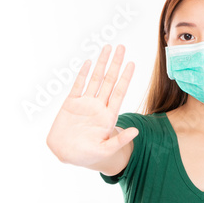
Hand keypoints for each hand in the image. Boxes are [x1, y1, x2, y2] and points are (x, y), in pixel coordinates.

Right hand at [46, 44, 138, 166]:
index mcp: (109, 115)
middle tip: (121, 47)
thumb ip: (120, 140)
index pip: (119, 92)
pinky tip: (89, 62)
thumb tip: (136, 131)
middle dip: (115, 64)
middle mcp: (99, 106)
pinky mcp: (71, 104)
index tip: (132, 64)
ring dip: (101, 63)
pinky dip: (83, 73)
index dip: (125, 78)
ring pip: (95, 79)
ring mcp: (85, 103)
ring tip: (107, 48)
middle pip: (109, 80)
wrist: (67, 155)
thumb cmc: (88, 155)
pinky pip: (77, 85)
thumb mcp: (106, 150)